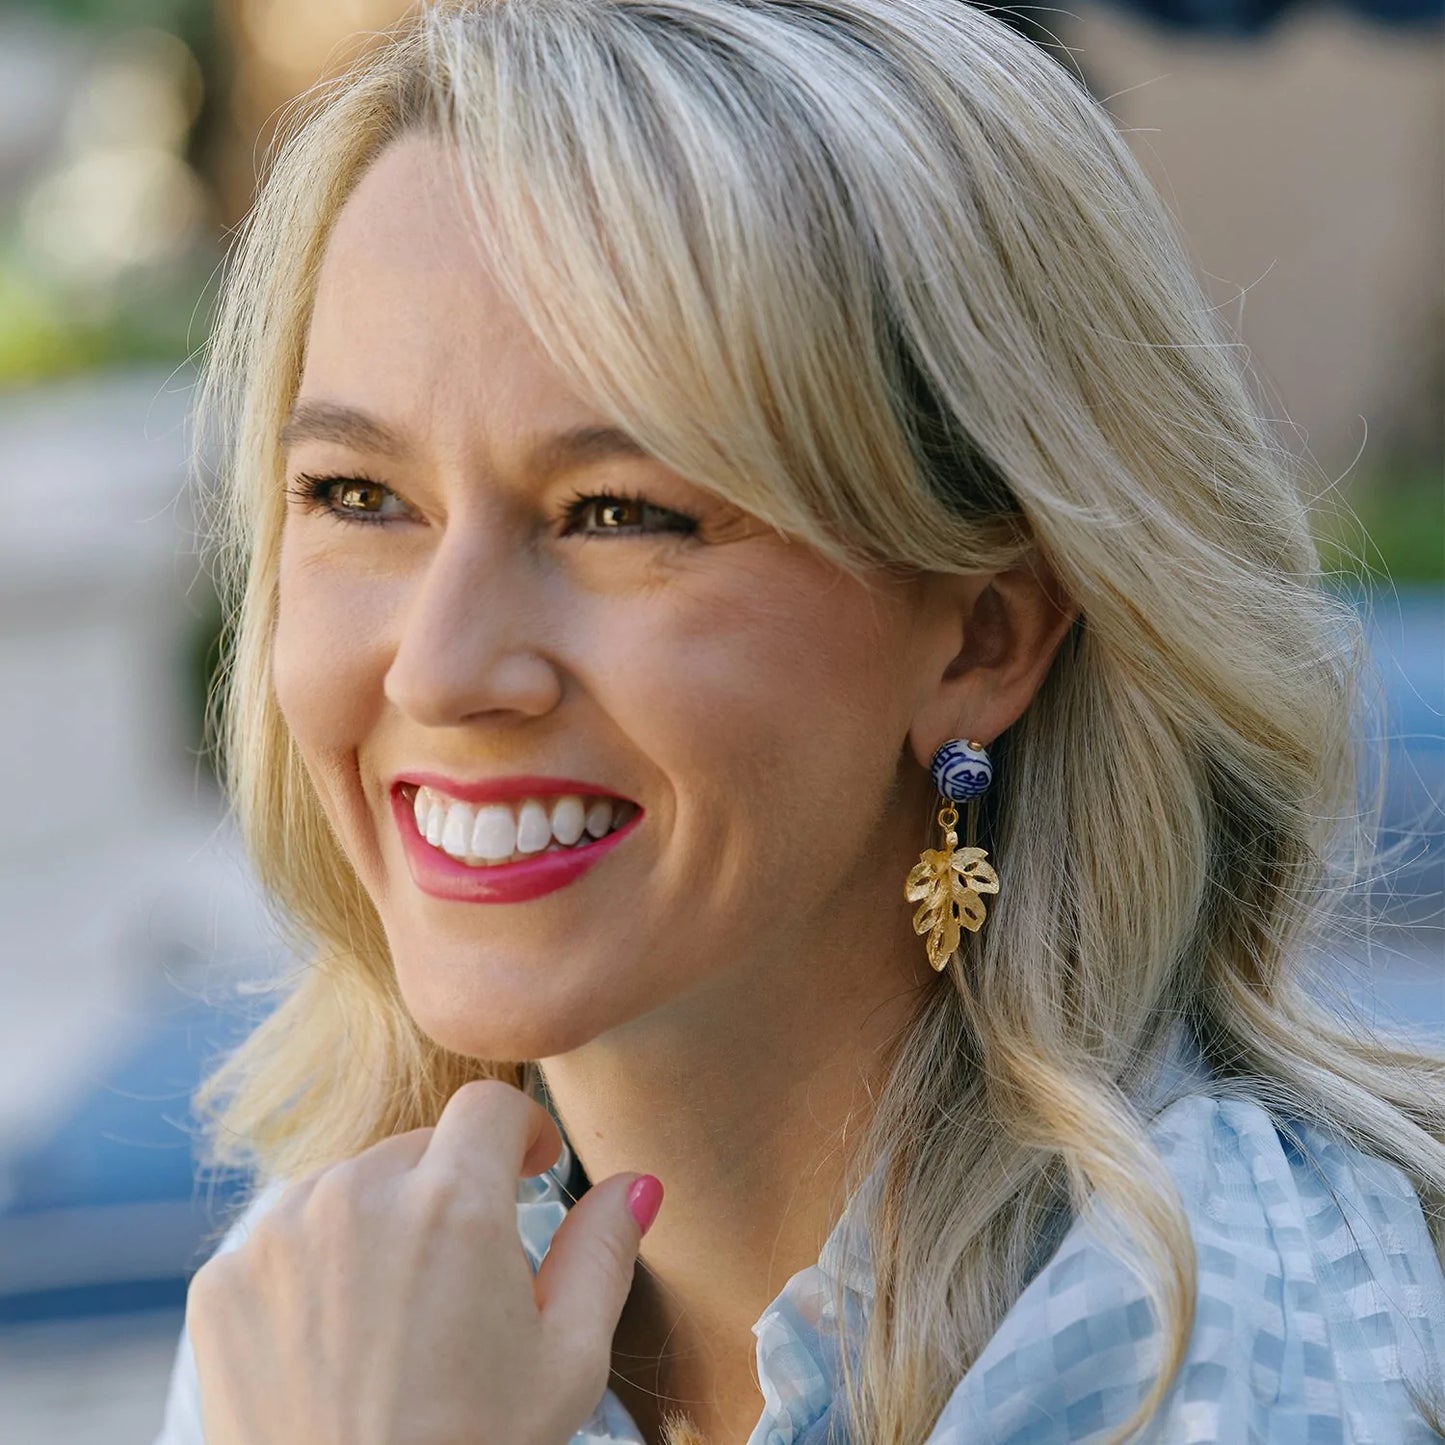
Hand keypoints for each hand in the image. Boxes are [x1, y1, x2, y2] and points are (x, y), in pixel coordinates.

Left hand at [186, 1079, 661, 1444]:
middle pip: (420, 1147)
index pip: (490, 1104)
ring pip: (350, 1185)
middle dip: (452, 1189)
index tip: (528, 1169)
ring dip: (381, 1220)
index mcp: (452, 1205)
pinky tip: (338, 1338)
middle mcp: (357, 1196)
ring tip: (399, 1313)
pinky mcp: (222, 1282)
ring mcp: (278, 1236)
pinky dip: (315, 1265)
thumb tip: (637, 1183)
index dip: (521, 1131)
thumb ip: (603, 1252)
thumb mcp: (568, 1363)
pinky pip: (285, 1235)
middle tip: (466, 1277)